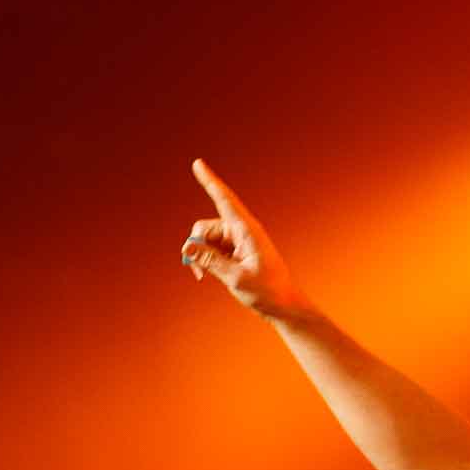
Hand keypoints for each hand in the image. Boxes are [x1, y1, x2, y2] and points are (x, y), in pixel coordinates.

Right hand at [180, 157, 307, 318]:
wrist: (282, 305)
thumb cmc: (266, 291)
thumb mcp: (235, 277)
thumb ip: (209, 261)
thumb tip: (187, 248)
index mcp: (247, 230)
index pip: (224, 200)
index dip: (210, 181)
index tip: (198, 163)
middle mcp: (241, 231)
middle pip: (205, 227)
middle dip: (196, 246)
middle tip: (198, 272)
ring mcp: (237, 241)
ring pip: (206, 239)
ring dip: (201, 256)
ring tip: (205, 276)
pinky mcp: (235, 251)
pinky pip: (212, 249)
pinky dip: (207, 260)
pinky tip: (209, 275)